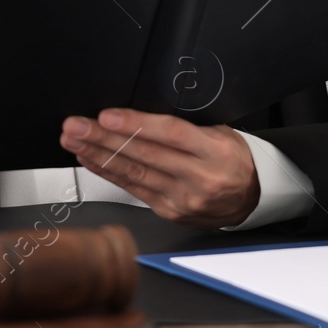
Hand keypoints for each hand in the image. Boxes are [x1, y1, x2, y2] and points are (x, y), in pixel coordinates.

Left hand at [60, 108, 259, 228]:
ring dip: (98, 156)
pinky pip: (134, 190)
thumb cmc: (232, 158)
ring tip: (74, 141)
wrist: (253, 197)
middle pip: (144, 154)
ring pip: (134, 173)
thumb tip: (136, 115)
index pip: (168, 134)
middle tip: (75, 126)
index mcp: (214, 150)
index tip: (105, 116)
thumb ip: (182, 127)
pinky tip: (90, 160)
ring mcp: (183, 198)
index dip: (134, 124)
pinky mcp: (171, 212)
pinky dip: (108, 174)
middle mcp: (199, 177)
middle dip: (103, 138)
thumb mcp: (218, 132)